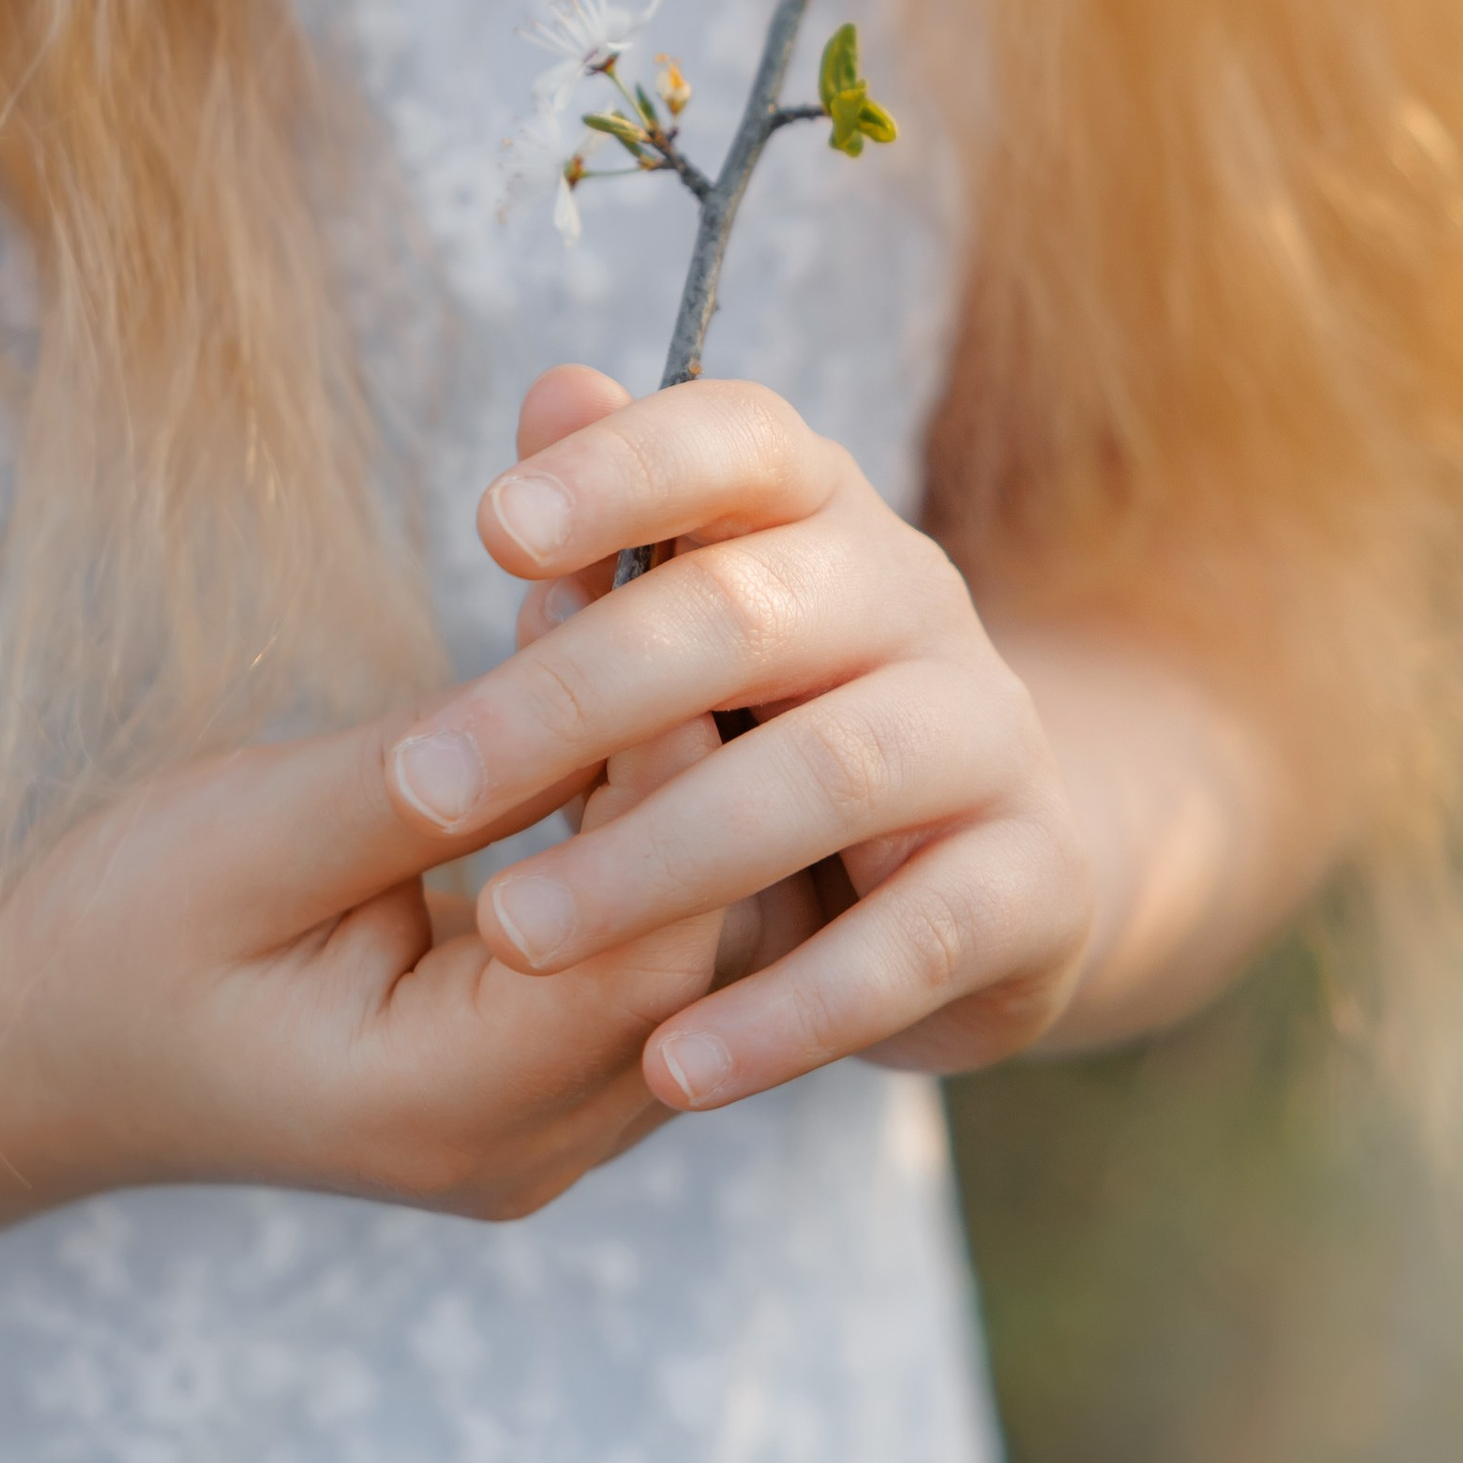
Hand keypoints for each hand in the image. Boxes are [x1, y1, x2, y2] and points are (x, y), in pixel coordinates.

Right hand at [0, 381, 744, 1224]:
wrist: (21, 1049)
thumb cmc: (111, 940)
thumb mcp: (251, 837)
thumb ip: (424, 783)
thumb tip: (588, 683)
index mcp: (451, 1108)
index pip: (654, 951)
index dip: (679, 778)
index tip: (658, 609)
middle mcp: (524, 1143)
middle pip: (698, 954)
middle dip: (690, 761)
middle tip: (662, 584)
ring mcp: (532, 1120)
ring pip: (680, 944)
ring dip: (661, 781)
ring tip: (628, 616)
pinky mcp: (520, 1066)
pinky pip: (623, 943)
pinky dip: (623, 820)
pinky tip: (587, 695)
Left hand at [387, 369, 1096, 1110]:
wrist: (986, 866)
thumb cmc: (768, 718)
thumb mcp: (684, 620)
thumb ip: (610, 529)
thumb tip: (549, 394)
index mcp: (817, 506)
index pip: (736, 440)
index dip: (622, 470)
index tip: (493, 531)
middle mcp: (915, 596)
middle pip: (748, 616)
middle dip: (574, 698)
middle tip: (426, 783)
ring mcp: (988, 736)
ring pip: (825, 779)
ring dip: (656, 861)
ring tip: (512, 936)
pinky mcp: (1036, 884)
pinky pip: (914, 945)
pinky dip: (789, 1013)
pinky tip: (670, 1068)